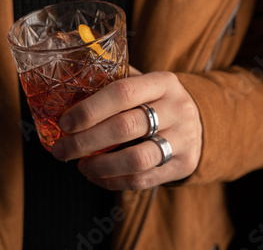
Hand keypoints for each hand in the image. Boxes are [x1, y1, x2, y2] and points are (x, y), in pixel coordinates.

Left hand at [51, 67, 202, 190]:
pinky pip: (143, 180)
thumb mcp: (144, 83)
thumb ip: (113, 83)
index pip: (123, 92)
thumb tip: (64, 94)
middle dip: (85, 142)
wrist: (201, 121)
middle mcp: (177, 109)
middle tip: (60, 150)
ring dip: (100, 166)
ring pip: (136, 160)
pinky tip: (96, 176)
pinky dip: (113, 181)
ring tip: (80, 165)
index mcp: (163, 82)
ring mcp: (184, 139)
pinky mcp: (184, 165)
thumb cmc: (157, 100)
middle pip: (125, 127)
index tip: (65, 123)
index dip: (90, 109)